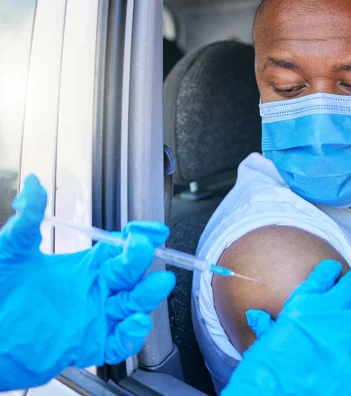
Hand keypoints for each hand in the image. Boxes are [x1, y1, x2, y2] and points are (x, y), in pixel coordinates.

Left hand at [0, 175, 175, 390]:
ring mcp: (96, 318)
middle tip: (143, 249)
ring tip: (156, 284)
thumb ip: (27, 221)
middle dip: (142, 261)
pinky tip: (135, 323)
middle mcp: (95, 290)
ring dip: (147, 295)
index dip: (139, 236)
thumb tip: (33, 184)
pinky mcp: (89, 345)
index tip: (151, 229)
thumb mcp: (11, 251)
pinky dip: (133, 336)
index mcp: (85, 266)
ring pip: (133, 306)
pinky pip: (119, 343)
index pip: (120, 247)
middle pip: (131, 274)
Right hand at [222, 260, 350, 395]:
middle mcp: (330, 313)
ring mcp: (350, 335)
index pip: (323, 276)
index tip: (333, 272)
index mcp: (303, 304)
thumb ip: (267, 325)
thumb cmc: (266, 372)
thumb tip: (259, 316)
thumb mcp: (264, 341)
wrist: (275, 393)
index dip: (330, 273)